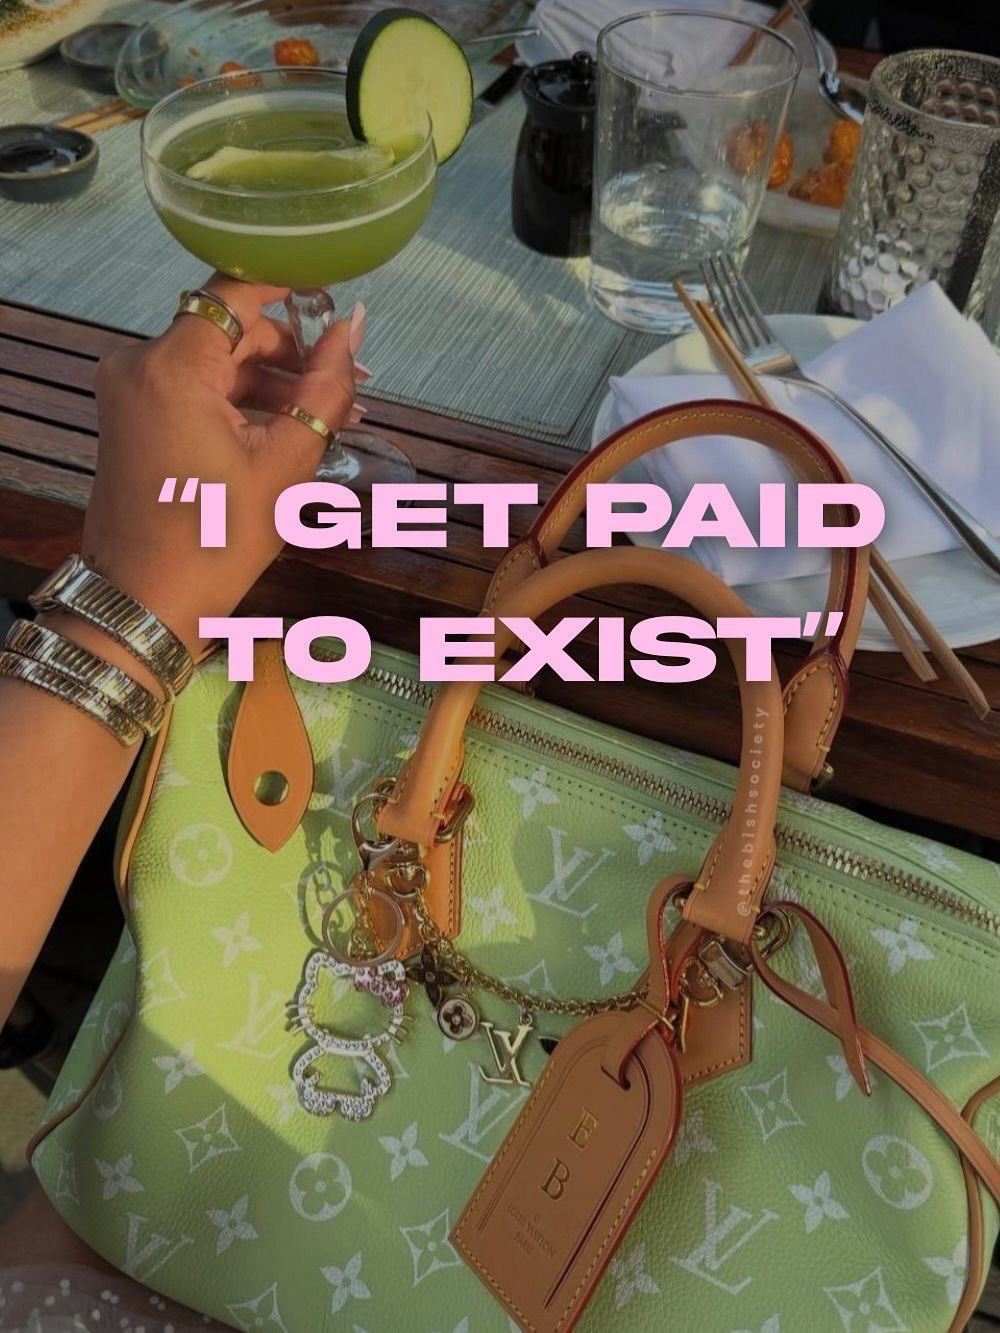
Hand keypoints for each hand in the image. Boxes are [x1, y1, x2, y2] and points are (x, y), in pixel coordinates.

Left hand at [81, 274, 363, 652]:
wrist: (144, 601)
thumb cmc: (216, 541)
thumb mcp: (286, 463)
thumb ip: (325, 388)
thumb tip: (353, 328)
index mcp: (173, 367)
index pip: (236, 290)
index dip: (291, 284)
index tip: (335, 297)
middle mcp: (140, 363)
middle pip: (230, 328)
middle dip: (293, 353)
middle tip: (351, 387)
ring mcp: (131, 390)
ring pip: (217, 361)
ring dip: (273, 383)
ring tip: (332, 418)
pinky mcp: (134, 415)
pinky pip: (197, 388)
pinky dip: (241, 402)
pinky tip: (289, 430)